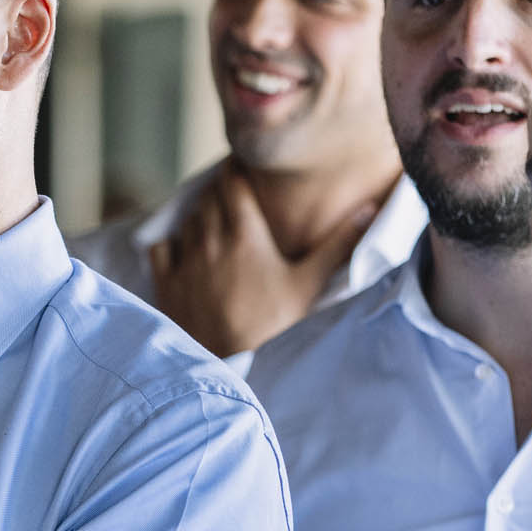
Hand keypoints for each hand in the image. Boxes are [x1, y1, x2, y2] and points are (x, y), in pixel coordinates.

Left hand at [148, 160, 374, 355]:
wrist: (236, 365)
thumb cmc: (277, 326)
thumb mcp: (310, 283)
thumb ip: (339, 244)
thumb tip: (371, 210)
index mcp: (245, 235)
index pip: (233, 183)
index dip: (236, 169)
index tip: (243, 164)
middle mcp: (211, 242)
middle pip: (209, 198)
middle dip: (219, 189)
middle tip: (232, 188)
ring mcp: (186, 263)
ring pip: (187, 220)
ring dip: (199, 214)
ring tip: (213, 217)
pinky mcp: (167, 284)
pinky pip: (160, 247)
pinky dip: (170, 241)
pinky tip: (181, 247)